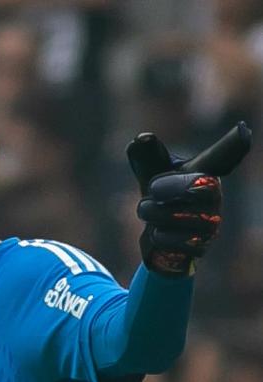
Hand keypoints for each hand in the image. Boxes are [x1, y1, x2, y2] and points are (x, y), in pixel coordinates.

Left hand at [126, 122, 251, 275]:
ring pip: (185, 217)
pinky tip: (158, 233)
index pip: (223, 155)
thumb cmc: (160, 193)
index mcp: (205, 170)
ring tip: (146, 210)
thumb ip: (146, 156)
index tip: (242, 132)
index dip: (233, 144)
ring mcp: (211, 223)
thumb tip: (141, 140)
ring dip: (156, 213)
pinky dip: (160, 237)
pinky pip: (180, 243)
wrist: (157, 234)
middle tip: (151, 188)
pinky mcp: (201, 247)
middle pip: (198, 186)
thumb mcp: (150, 172)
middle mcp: (213, 195)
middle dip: (170, 187)